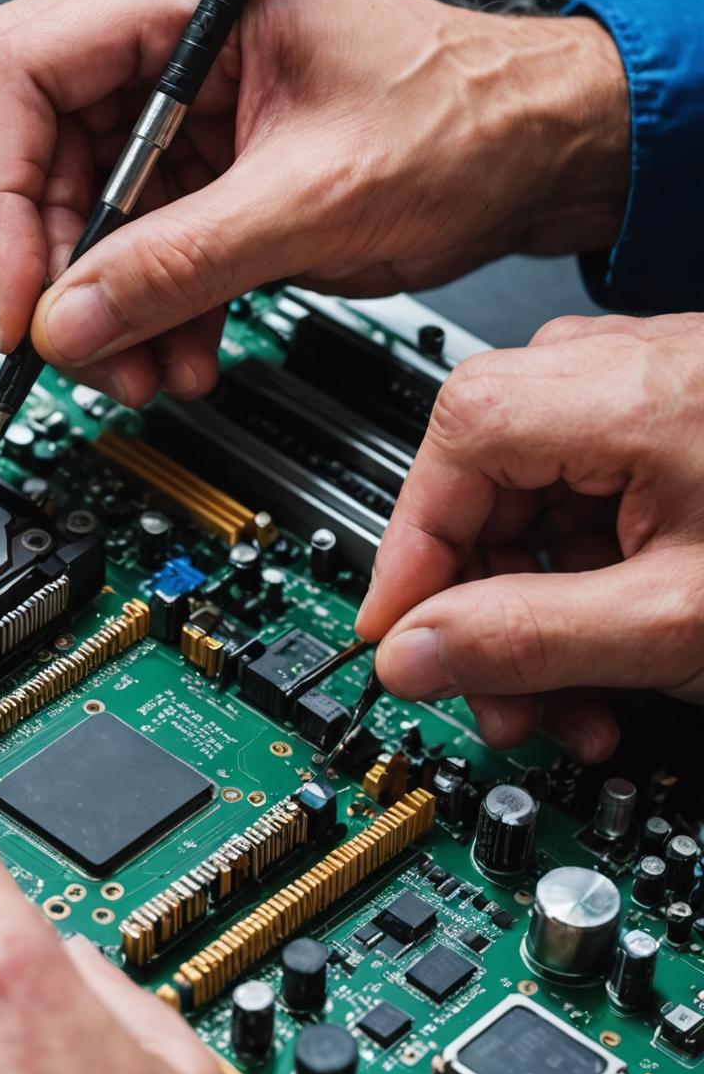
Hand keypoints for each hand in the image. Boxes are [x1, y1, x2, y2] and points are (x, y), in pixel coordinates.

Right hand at [0, 0, 628, 405]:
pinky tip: (174, 351)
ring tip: (142, 367)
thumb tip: (68, 322)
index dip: (0, 193)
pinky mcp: (194, 167)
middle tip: (73, 345)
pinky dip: (140, 309)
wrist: (538, 155)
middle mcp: (165, 40)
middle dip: (51, 266)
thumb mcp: (311, 200)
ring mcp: (174, 106)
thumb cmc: (466, 120)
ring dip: (100, 306)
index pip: (18, 72)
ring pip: (73, 213)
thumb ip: (177, 266)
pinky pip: (127, 245)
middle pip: (30, 150)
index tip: (20, 294)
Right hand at [355, 314, 703, 760]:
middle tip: (508, 705)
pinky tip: (614, 657)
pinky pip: (585, 506)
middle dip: (487, 616)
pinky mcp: (668, 427)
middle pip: (482, 493)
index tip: (397, 644)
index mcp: (607, 386)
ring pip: (531, 510)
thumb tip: (409, 654)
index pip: (440, 459)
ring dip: (536, 615)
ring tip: (579, 703)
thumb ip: (521, 641)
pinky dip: (586, 585)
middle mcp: (608, 368)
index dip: (406, 564)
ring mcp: (640, 394)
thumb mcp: (674, 620)